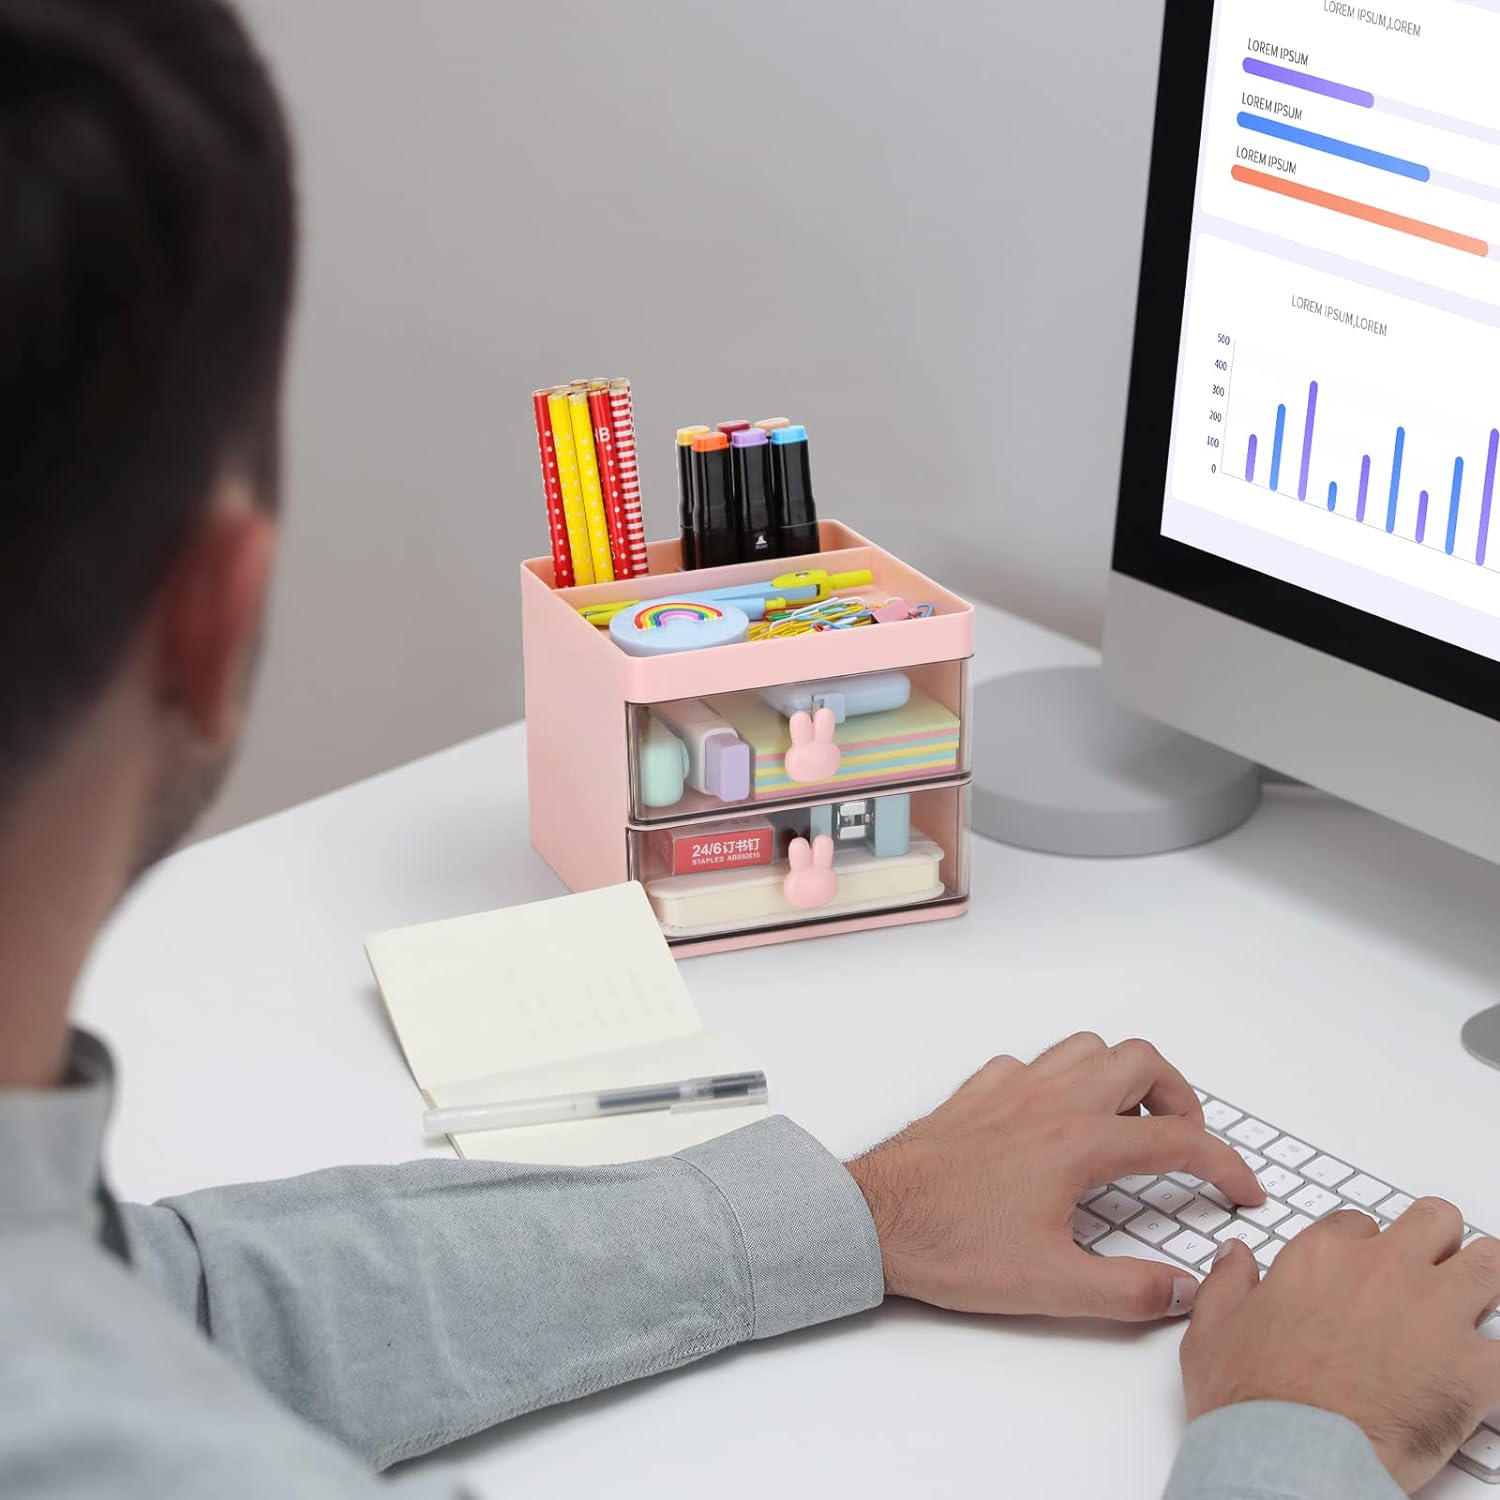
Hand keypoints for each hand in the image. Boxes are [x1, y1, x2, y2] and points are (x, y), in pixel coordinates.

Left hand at [844, 1033, 1263, 1321]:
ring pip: (1087, 1047)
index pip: (1177, 1140)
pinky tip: (1055, 1121)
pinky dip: (1061, 1080)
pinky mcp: (977, 1092)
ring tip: (1129, 1125)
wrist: (873, 1218)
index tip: (1242, 1190)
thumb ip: (1129, 1291)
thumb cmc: (950, 1245)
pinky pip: (1034, 1063)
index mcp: (1077, 1143)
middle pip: (1141, 1061)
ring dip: (1122, 1076)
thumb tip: (1184, 1289)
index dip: (1224, 1165)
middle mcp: (1050, 1101)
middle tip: (1184, 1142)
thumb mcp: (1052, 1288)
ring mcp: (1011, 1088)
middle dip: (1180, 1097)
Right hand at [1183, 1205, 1499, 1492]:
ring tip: (1476, 1306)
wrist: (1290, 1455)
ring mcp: (1435, 1313)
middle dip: (1438, 1242)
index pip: (1359, 1224)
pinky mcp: (1473, 1369)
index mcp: (1323, 1256)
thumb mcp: (1213, 1329)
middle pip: (1436, 1221)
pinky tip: (1490, 1370)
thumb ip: (1227, 1284)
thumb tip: (1234, 1257)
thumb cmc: (1252, 1399)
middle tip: (1431, 1273)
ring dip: (1486, 1281)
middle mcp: (1384, 1269)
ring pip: (1492, 1262)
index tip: (1363, 1272)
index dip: (1364, 1248)